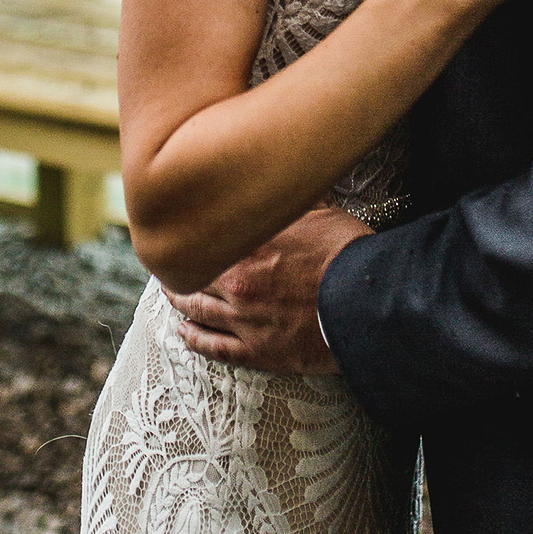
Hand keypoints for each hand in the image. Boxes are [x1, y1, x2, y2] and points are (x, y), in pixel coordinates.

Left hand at [164, 204, 369, 374]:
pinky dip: (194, 340)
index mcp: (249, 246)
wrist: (367, 305)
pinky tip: (184, 333)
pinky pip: (214, 348)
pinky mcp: (258, 352)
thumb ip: (289, 203)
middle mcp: (238, 283)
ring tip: (168, 295)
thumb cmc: (348, 256)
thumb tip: (280, 181)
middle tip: (165, 263)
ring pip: (196, 311)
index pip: (203, 238)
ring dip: (178, 302)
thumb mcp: (319, 213)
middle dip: (176, 269)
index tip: (178, 228)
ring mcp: (244, 320)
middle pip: (192, 275)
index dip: (188, 234)